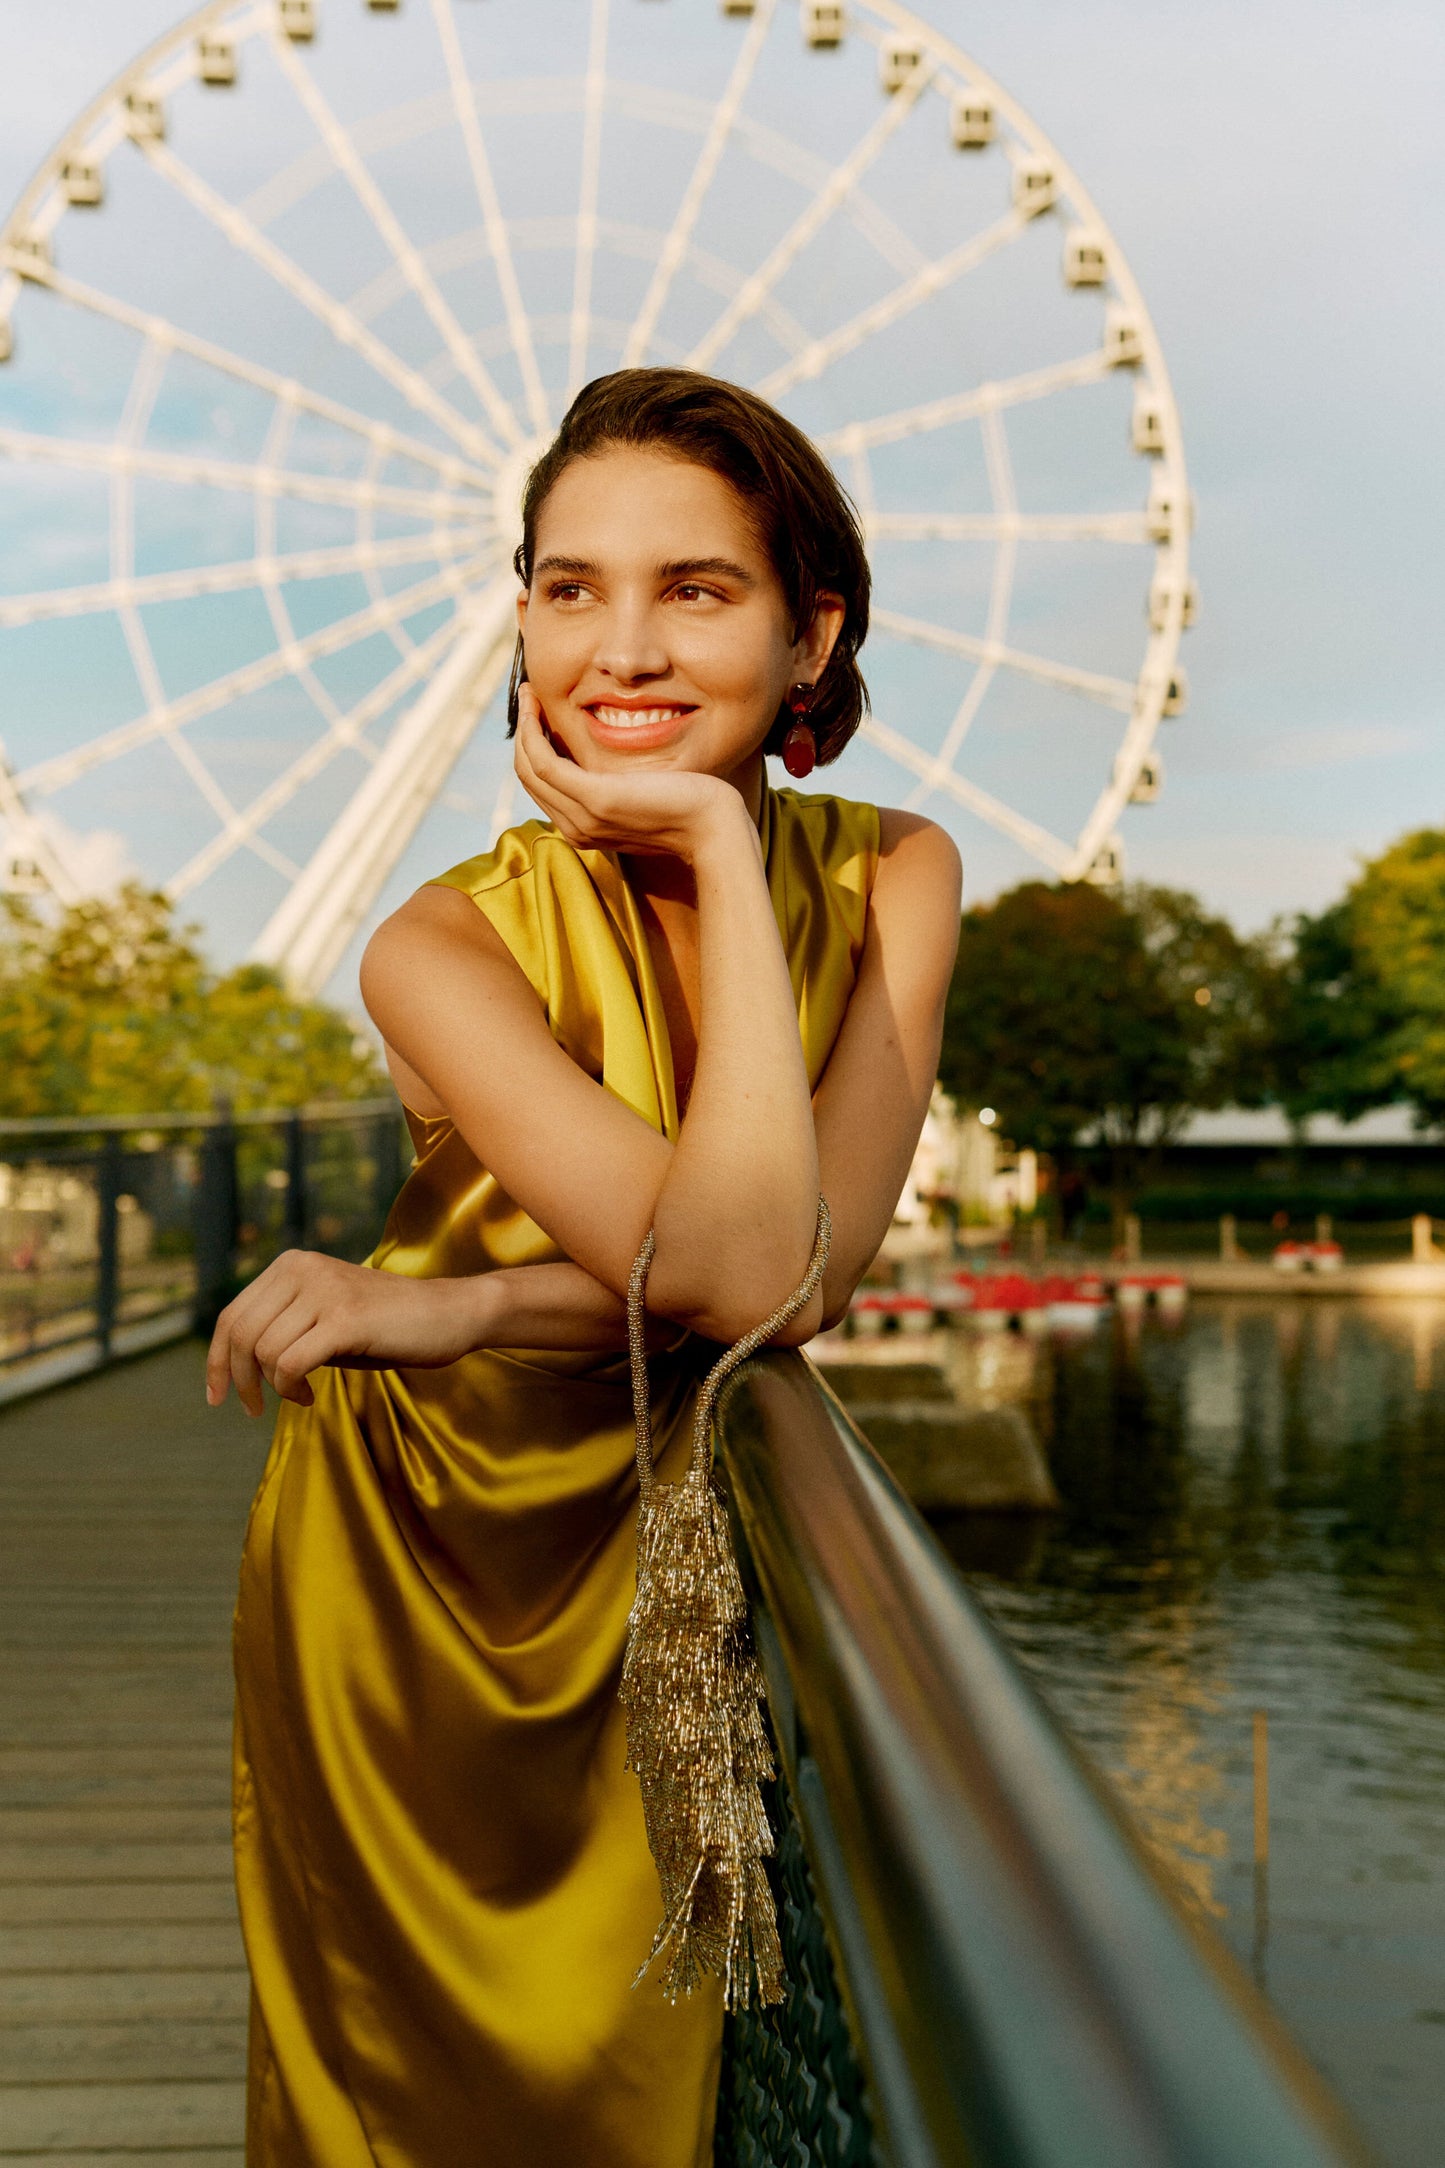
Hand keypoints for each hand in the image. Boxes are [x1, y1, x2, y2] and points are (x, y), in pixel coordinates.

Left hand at [205, 1250, 485, 1415]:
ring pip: (263, 1352)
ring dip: (272, 1388)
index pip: (231, 1315)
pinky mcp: (345, 1319)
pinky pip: (290, 1363)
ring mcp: (324, 1291)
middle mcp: (303, 1269)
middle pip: (239, 1334)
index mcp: (292, 1264)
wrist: (450, 1314)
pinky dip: (290, 1389)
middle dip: (237, 1380)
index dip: (215, 1360)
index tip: (217, 1396)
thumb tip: (235, 1365)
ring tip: (297, 1396)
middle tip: (251, 1409)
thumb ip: (284, 1328)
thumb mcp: (325, 1318)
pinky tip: (307, 1397)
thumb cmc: (387, 1325)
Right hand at [513, 684, 748, 861]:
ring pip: (529, 767)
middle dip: (523, 732)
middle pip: (528, 777)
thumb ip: (620, 788)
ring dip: (523, 725)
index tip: (538, 713)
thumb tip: (611, 767)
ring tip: (529, 694)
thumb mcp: (644, 797)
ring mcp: (584, 817)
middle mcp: (577, 829)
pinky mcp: (595, 798)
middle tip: (528, 696)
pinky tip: (537, 706)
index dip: (533, 747)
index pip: (542, 788)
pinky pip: (543, 762)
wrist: (713, 828)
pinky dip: (533, 731)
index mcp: (585, 830)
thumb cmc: (690, 807)